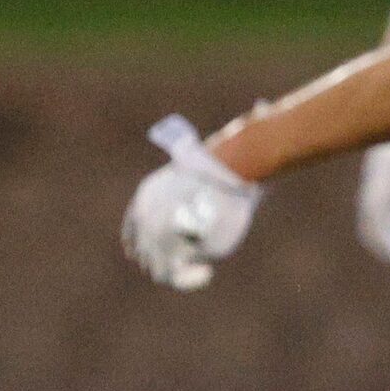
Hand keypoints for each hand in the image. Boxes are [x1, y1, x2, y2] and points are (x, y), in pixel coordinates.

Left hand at [124, 115, 261, 290]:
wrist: (227, 169)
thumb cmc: (225, 163)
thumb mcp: (208, 167)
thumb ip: (208, 175)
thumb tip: (256, 112)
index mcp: (145, 199)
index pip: (133, 229)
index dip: (146, 244)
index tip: (166, 251)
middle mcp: (144, 218)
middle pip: (145, 252)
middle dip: (166, 260)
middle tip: (190, 262)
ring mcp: (156, 236)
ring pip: (158, 267)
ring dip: (178, 271)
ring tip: (201, 268)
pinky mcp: (175, 251)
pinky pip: (175, 275)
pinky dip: (189, 278)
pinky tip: (206, 273)